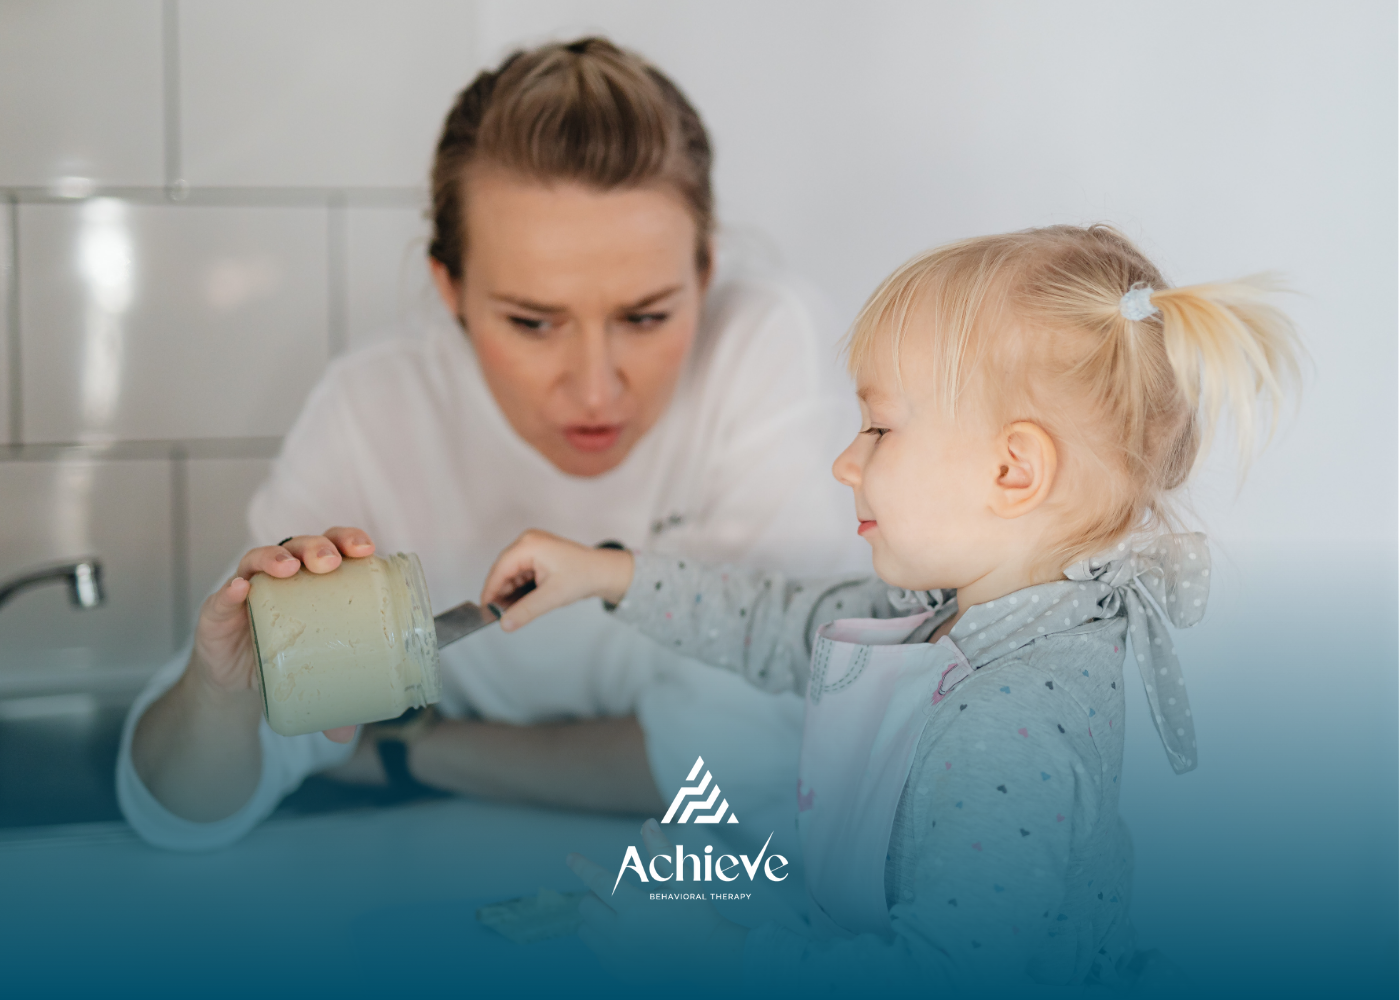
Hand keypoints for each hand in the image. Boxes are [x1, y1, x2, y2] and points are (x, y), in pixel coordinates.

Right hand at [191, 526, 374, 742]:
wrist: (233, 683)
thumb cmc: (284, 663)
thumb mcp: (312, 678)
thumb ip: (330, 700)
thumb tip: (345, 734)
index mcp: (314, 583)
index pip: (333, 547)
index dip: (348, 540)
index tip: (366, 550)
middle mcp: (281, 579)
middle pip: (299, 546)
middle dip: (317, 547)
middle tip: (329, 563)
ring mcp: (247, 591)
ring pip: (260, 559)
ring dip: (276, 558)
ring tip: (289, 569)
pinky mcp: (217, 612)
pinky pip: (221, 597)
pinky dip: (230, 591)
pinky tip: (239, 591)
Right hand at [479, 529, 633, 632]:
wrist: (604, 572)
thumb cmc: (583, 576)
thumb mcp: (552, 596)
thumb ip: (525, 611)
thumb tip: (505, 623)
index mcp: (529, 545)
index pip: (500, 569)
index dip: (490, 590)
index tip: (485, 609)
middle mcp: (528, 541)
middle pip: (504, 570)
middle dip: (502, 593)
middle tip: (500, 615)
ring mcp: (533, 547)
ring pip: (512, 573)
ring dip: (511, 592)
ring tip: (515, 611)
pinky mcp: (538, 555)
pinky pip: (521, 572)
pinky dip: (520, 588)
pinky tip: (523, 602)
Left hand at [567, 819, 746, 981]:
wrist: (709, 958)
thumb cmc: (698, 914)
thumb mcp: (684, 880)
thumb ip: (663, 853)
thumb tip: (648, 824)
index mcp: (637, 909)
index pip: (599, 882)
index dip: (583, 866)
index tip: (570, 857)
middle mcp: (623, 935)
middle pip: (588, 907)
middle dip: (596, 895)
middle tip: (617, 894)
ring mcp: (621, 957)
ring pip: (587, 932)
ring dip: (596, 919)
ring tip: (619, 914)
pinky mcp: (623, 972)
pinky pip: (598, 953)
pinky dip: (604, 941)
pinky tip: (624, 936)